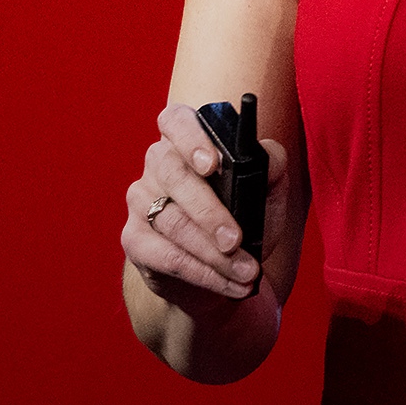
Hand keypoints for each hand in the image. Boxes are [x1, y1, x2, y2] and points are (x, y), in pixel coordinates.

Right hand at [120, 102, 288, 310]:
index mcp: (187, 141)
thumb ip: (271, 164)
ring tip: (247, 271)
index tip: (211, 163)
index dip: (190, 137)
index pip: (175, 121)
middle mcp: (158, 165)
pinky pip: (167, 256)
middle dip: (209, 212)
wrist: (225, 270)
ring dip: (213, 253)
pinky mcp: (134, 239)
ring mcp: (141, 201)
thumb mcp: (267, 190)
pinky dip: (203, 272)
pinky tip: (230, 283)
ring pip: (173, 223)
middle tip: (237, 240)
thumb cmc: (246, 218)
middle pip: (174, 176)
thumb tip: (267, 154)